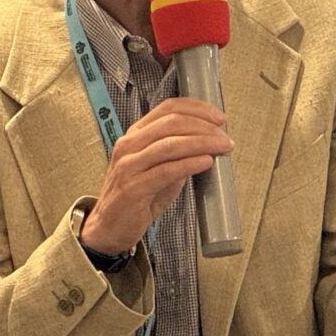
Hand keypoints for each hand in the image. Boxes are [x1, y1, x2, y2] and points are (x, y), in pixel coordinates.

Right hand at [83, 97, 232, 250]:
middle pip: (171, 122)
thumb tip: (210, 143)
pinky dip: (190, 163)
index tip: (219, 118)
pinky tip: (206, 162)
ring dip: (202, 143)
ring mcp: (129, 165)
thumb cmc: (138, 197)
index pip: (168, 108)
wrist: (110, 227)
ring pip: (171, 144)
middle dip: (204, 127)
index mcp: (135, 134)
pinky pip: (167, 170)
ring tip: (222, 147)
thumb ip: (179, 153)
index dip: (197, 109)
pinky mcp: (133, 187)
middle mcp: (129, 145)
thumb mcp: (159, 167)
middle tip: (225, 137)